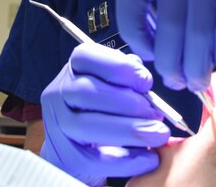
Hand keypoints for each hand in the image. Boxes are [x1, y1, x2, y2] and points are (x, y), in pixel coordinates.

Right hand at [39, 43, 169, 185]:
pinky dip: (124, 160)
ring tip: (157, 135)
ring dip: (128, 130)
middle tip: (156, 114)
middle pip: (87, 92)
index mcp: (73, 68)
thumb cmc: (101, 108)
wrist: (76, 146)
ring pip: (87, 125)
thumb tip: (143, 78)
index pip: (86, 56)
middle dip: (127, 103)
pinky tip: (147, 158)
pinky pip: (92, 159)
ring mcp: (58, 125)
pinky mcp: (64, 155)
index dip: (119, 67)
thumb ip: (126, 77)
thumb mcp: (111, 84)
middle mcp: (58, 92)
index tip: (146, 82)